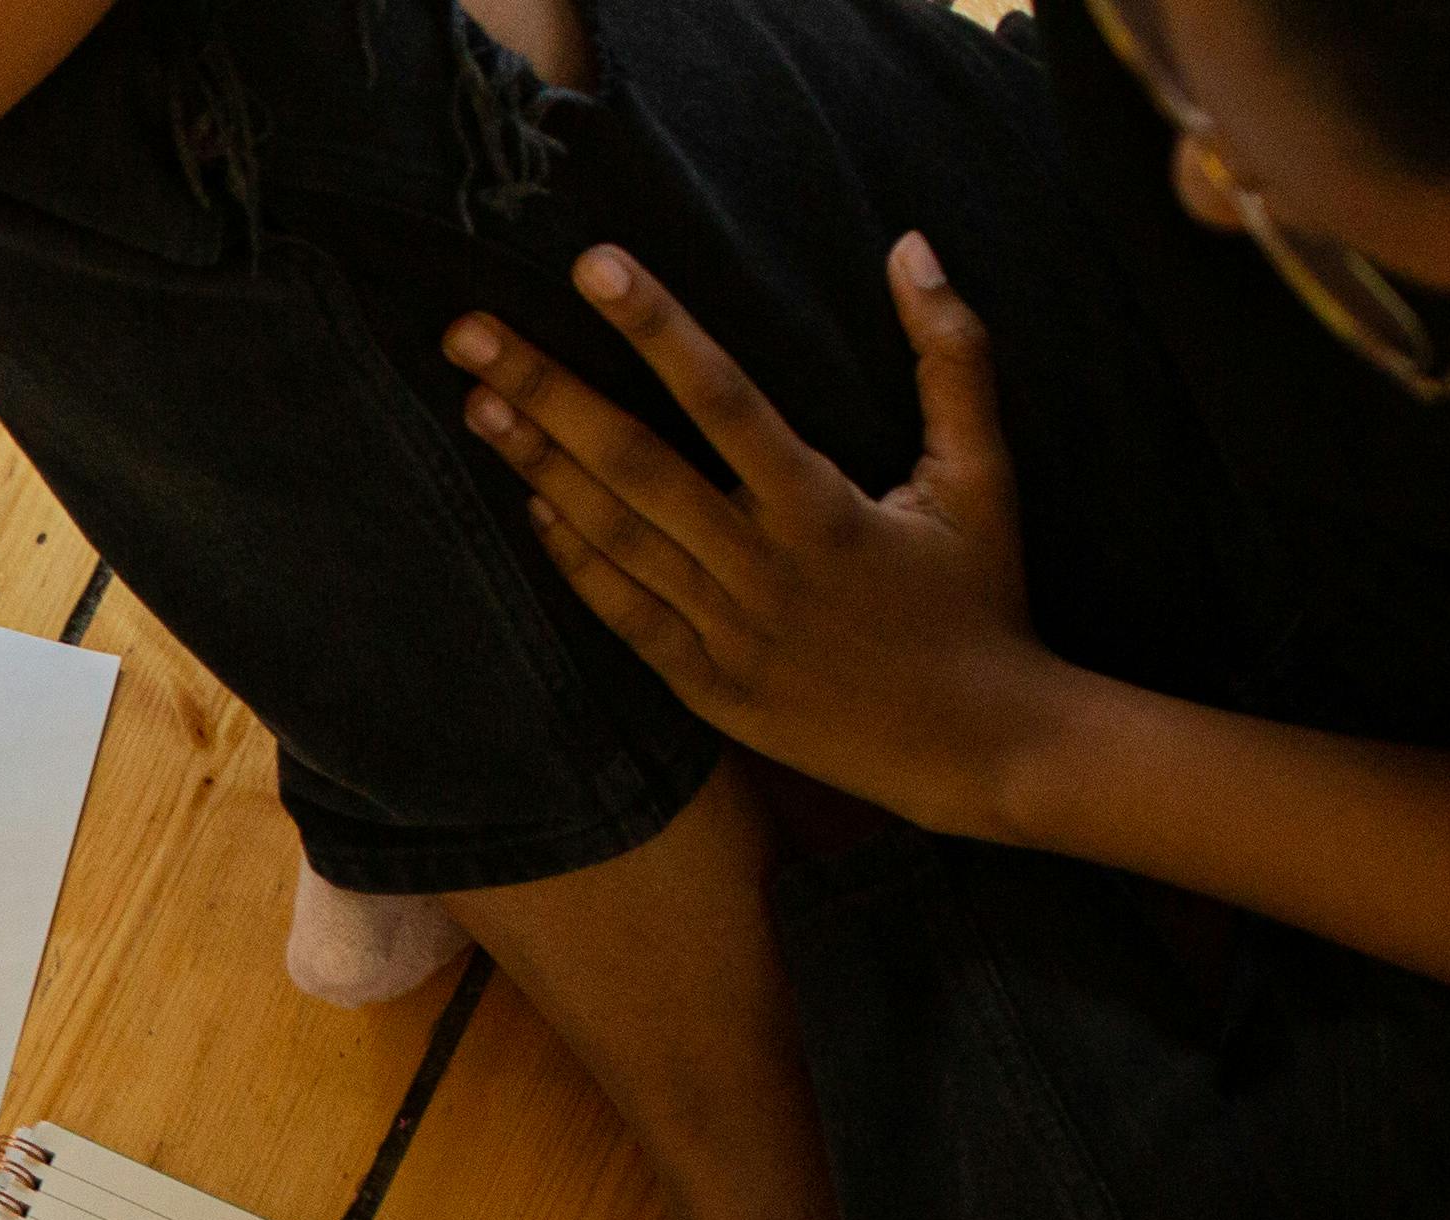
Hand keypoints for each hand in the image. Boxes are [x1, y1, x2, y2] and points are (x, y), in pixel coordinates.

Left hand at [446, 237, 1071, 836]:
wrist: (975, 744)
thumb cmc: (979, 597)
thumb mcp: (982, 473)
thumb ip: (952, 356)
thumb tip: (910, 246)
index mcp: (823, 507)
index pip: (721, 395)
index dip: (654, 326)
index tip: (592, 264)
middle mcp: (761, 566)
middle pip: (634, 462)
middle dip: (547, 390)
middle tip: (468, 333)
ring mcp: (726, 630)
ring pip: (614, 537)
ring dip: (539, 467)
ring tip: (477, 402)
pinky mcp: (707, 687)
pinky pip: (624, 616)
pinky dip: (575, 562)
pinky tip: (530, 505)